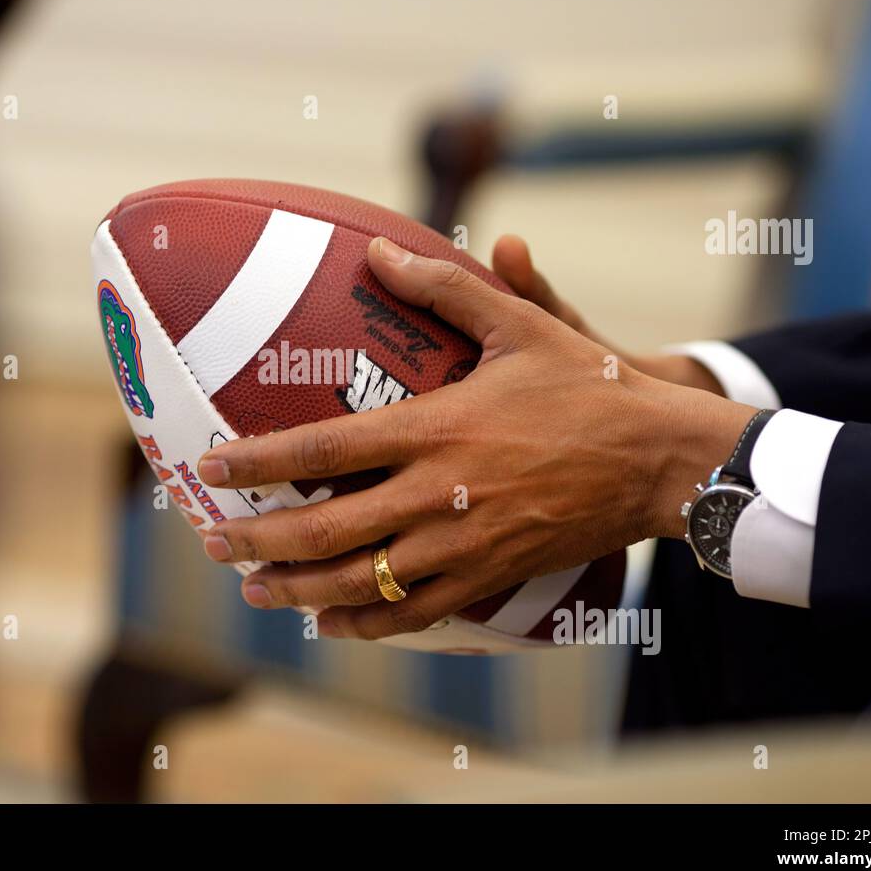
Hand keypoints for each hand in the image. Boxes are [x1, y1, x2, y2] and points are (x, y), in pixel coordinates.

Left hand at [195, 237, 755, 640]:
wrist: (661, 460)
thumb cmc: (590, 386)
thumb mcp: (521, 323)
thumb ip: (442, 288)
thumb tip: (379, 248)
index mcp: (435, 429)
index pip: (323, 450)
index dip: (257, 462)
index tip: (210, 465)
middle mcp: (437, 495)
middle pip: (325, 532)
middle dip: (258, 539)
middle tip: (212, 537)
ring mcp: (462, 545)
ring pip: (360, 584)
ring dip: (296, 588)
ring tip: (252, 585)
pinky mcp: (488, 577)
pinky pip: (413, 613)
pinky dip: (363, 622)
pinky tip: (328, 621)